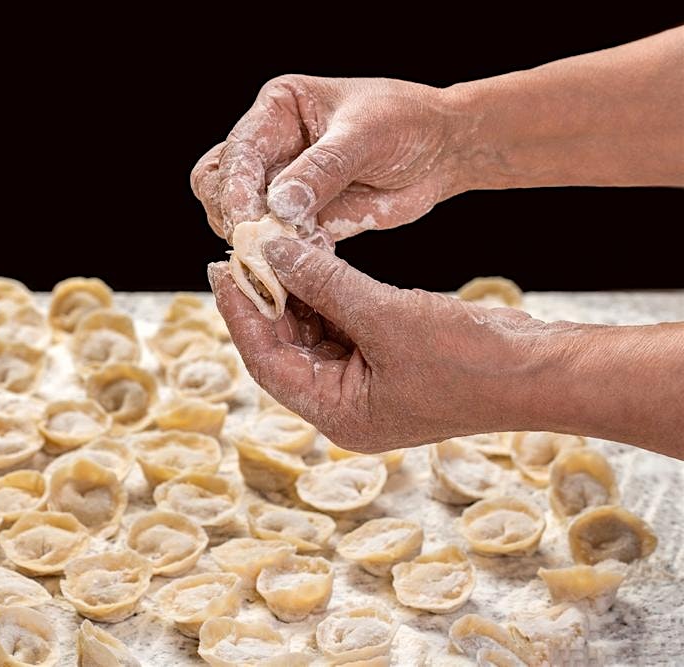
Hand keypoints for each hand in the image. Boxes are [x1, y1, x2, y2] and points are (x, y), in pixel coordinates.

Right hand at [191, 75, 466, 241]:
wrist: (443, 151)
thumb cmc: (406, 124)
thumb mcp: (366, 136)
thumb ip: (322, 170)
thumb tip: (278, 205)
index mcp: (277, 110)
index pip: (237, 151)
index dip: (234, 187)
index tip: (246, 220)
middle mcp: (270, 147)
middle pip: (218, 186)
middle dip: (233, 216)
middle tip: (258, 242)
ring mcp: (280, 185)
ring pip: (239, 220)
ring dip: (256, 241)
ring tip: (288, 251)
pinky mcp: (300, 219)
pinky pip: (276, 244)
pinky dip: (285, 257)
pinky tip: (312, 257)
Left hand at [208, 237, 555, 451]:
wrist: (541, 370)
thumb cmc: (470, 360)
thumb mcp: (387, 317)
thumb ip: (325, 284)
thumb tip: (273, 252)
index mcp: (338, 415)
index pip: (268, 363)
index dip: (240, 315)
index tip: (220, 270)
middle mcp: (345, 405)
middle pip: (285, 348)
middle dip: (265, 299)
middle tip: (242, 250)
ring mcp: (367, 385)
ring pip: (313, 334)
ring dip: (294, 292)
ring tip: (272, 246)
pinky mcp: (387, 362)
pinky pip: (342, 325)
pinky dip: (326, 294)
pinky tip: (311, 258)